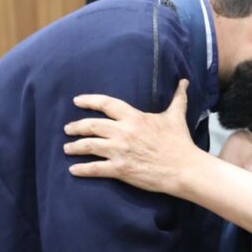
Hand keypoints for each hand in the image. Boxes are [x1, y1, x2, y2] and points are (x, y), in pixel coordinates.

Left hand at [63, 80, 198, 195]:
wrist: (184, 168)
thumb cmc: (180, 142)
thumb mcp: (176, 116)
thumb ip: (178, 97)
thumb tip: (184, 81)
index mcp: (134, 117)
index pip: (106, 104)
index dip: (89, 100)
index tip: (77, 101)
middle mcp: (123, 132)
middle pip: (91, 125)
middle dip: (76, 126)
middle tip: (68, 128)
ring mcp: (120, 151)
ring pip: (89, 146)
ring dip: (74, 147)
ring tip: (67, 148)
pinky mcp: (120, 169)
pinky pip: (95, 168)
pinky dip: (82, 169)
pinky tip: (73, 170)